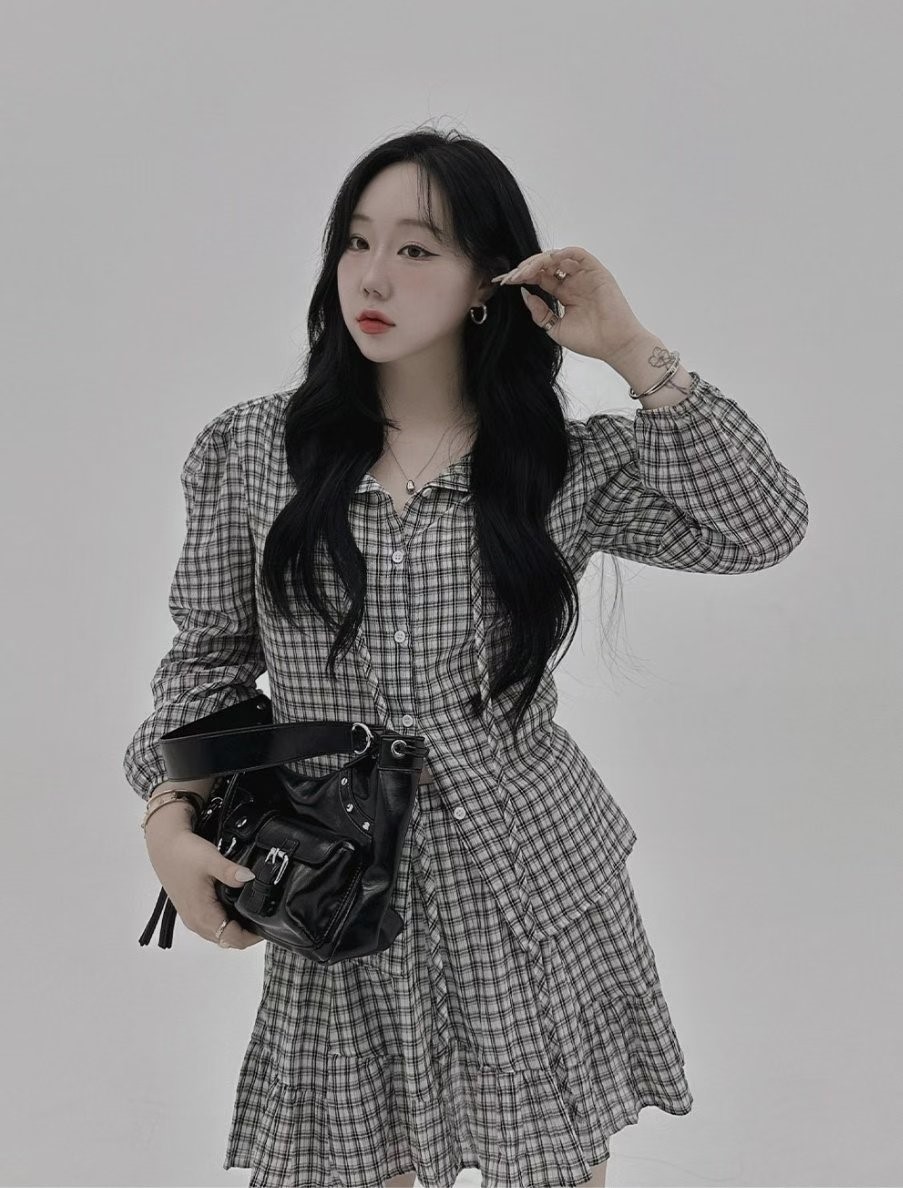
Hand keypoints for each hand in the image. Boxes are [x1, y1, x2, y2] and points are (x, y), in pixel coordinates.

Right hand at [145, 828, 263, 949]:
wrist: (164, 845)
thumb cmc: (183, 853)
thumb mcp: (211, 860)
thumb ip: (231, 872)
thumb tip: (249, 878)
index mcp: (202, 916)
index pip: (233, 939)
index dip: (252, 936)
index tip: (266, 925)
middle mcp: (195, 922)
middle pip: (227, 940)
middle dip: (247, 934)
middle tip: (263, 917)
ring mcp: (191, 917)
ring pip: (218, 934)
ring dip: (235, 928)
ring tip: (251, 912)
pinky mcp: (190, 910)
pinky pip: (211, 925)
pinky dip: (224, 921)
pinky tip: (233, 906)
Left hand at [491, 246, 645, 364]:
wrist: (613, 345)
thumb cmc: (589, 340)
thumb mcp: (555, 328)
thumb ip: (540, 312)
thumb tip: (525, 294)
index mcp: (563, 293)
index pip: (539, 277)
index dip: (522, 277)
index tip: (504, 282)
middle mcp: (572, 281)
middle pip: (545, 265)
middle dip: (526, 268)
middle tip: (511, 277)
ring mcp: (584, 275)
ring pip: (557, 257)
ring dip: (538, 261)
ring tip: (524, 272)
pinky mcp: (596, 271)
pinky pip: (577, 254)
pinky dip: (561, 254)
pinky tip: (546, 262)